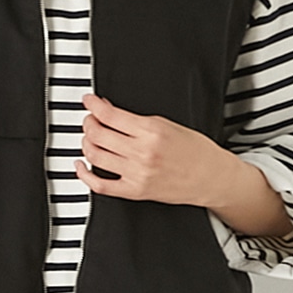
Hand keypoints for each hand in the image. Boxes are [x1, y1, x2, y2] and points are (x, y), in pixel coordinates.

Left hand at [73, 92, 230, 205]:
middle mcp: (142, 153)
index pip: (110, 115)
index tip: (88, 101)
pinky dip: (85, 174)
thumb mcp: (168, 124)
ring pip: (95, 155)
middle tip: (90, 118)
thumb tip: (109, 110)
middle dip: (88, 122)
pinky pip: (100, 185)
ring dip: (86, 143)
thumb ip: (136, 119)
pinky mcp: (135, 192)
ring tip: (90, 137)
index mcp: (151, 132)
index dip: (93, 105)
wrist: (210, 177)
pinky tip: (82, 164)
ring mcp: (137, 174)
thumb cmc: (195, 150)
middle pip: (98, 134)